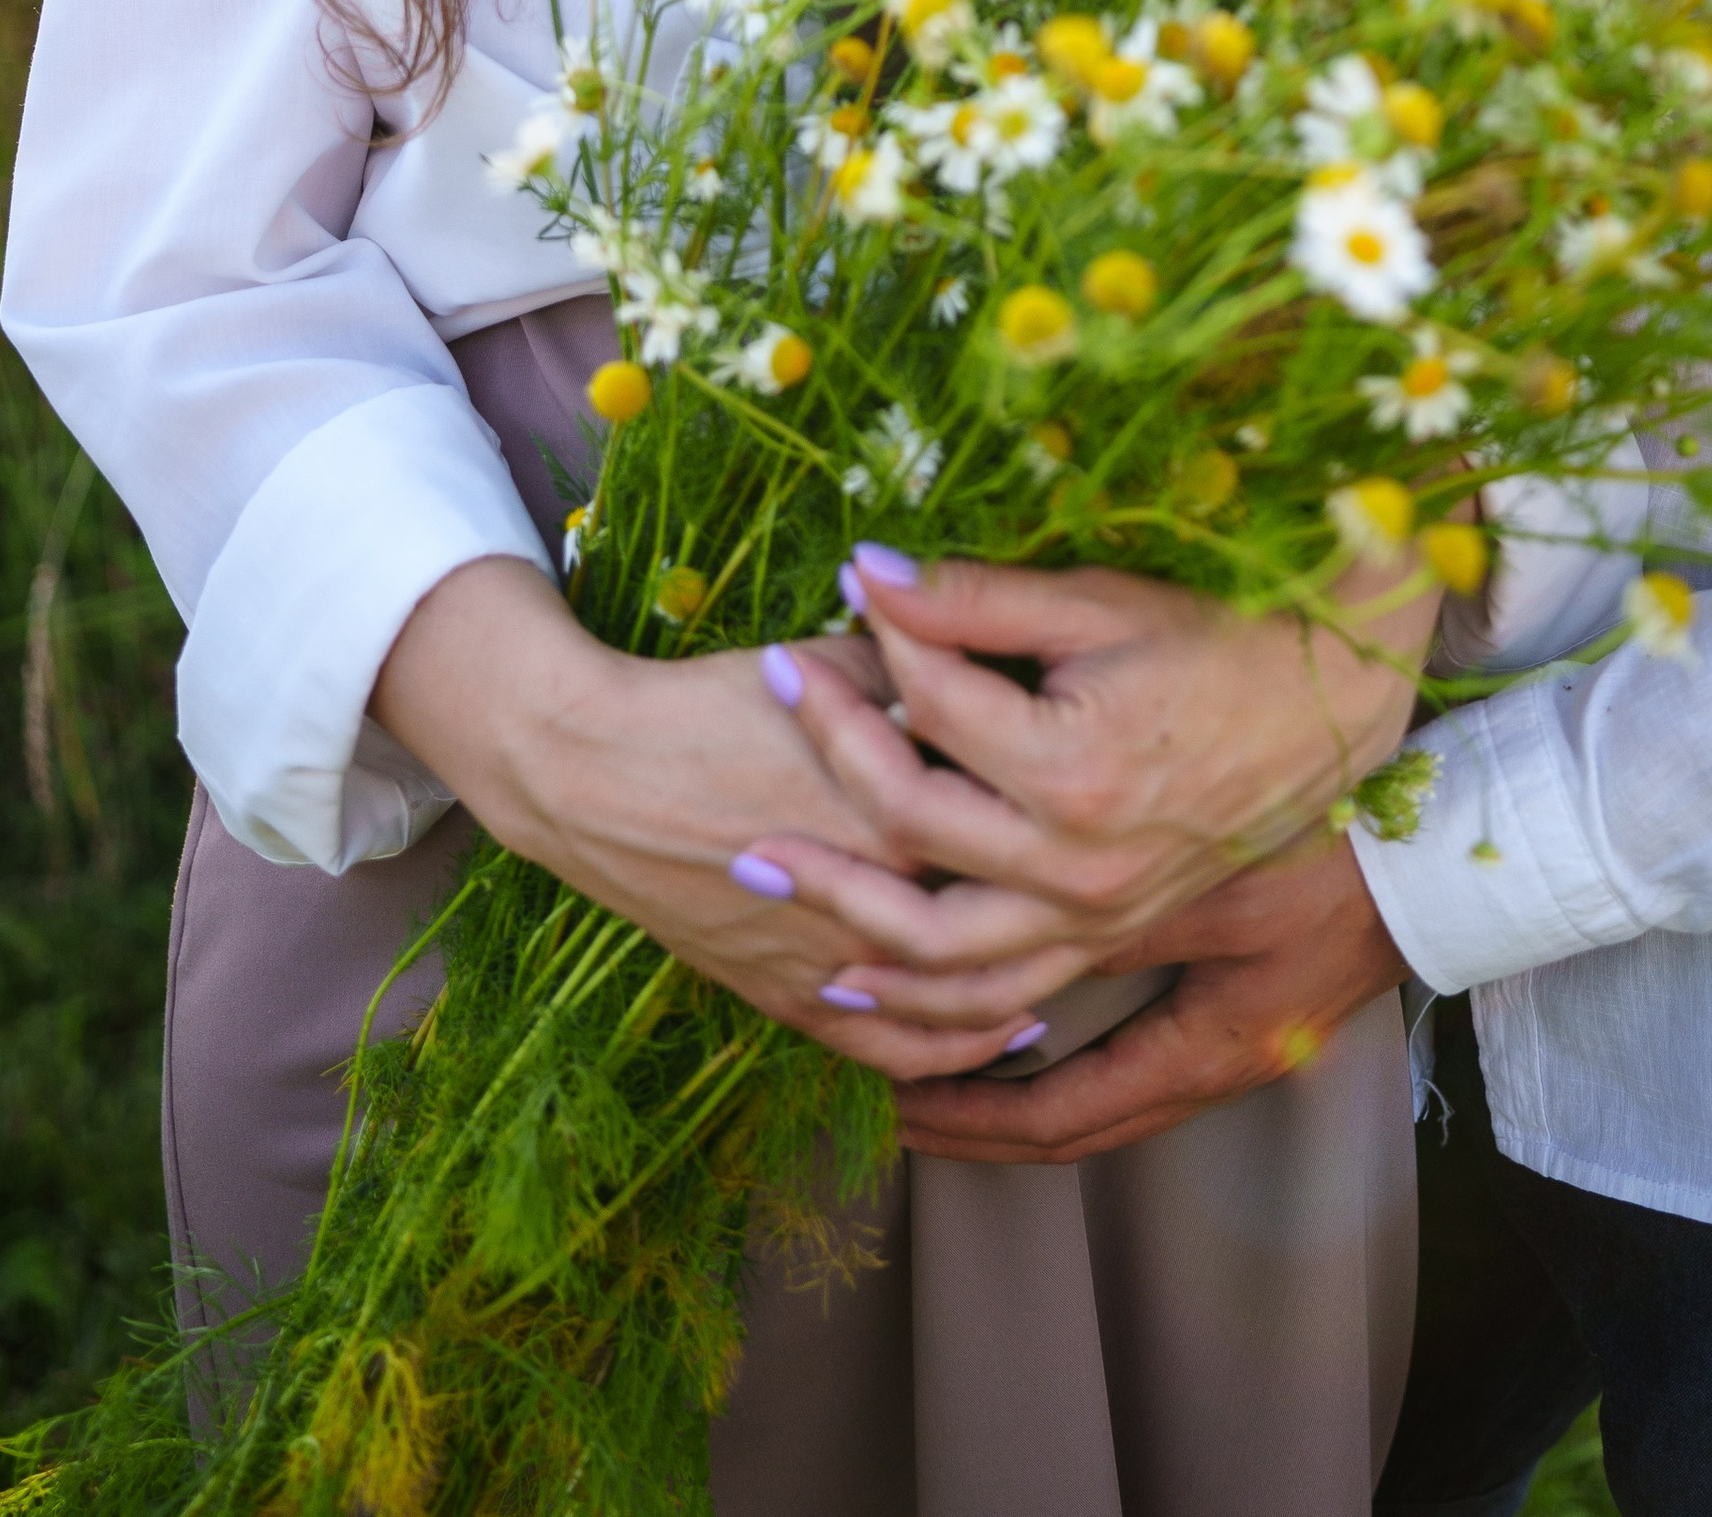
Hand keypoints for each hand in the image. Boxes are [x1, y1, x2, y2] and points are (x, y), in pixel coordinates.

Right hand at [369, 557, 1044, 1078]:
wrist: (592, 770)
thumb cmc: (715, 701)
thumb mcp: (835, 662)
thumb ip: (927, 676)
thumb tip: (1008, 670)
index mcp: (894, 810)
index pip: (1005, 820)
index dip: (1055, 807)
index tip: (1105, 788)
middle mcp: (870, 903)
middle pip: (992, 914)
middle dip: (1056, 904)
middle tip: (1119, 885)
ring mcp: (826, 964)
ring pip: (952, 1000)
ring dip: (1017, 988)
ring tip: (1069, 972)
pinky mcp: (783, 997)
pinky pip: (883, 1045)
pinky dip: (944, 1048)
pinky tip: (992, 1034)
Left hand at [763, 548, 1435, 952]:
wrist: (1331, 710)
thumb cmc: (1216, 638)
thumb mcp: (1100, 602)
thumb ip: (979, 598)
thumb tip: (864, 571)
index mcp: (1077, 767)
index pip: (930, 710)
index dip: (870, 655)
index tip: (819, 615)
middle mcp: (1083, 863)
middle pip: (910, 839)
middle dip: (821, 789)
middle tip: (747, 765)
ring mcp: (1099, 915)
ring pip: (946, 956)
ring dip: (849, 925)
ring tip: (772, 887)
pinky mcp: (1109, 937)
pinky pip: (1003, 999)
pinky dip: (925, 1005)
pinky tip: (864, 979)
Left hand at [890, 836, 1406, 1165]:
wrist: (1449, 856)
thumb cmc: (1342, 864)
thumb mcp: (1221, 884)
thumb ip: (1116, 917)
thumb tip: (1004, 942)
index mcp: (1206, 1056)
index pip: (1060, 1121)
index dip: (970, 1119)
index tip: (891, 1099)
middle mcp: (1215, 1070)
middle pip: (1074, 1130)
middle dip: (979, 1124)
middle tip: (890, 1098)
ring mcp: (1235, 1046)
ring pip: (1102, 1100)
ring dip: (1021, 1092)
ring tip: (942, 1063)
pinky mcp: (1246, 1009)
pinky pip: (1132, 1060)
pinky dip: (1071, 1056)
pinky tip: (1035, 1018)